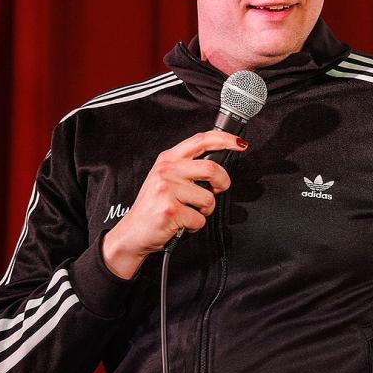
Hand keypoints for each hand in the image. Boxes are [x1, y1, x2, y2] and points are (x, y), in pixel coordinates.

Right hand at [101, 130, 247, 278]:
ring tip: (189, 212)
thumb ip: (187, 167)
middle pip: (212, 169)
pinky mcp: (170, 211)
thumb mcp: (165, 178)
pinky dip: (194, 226)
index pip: (201, 141)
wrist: (133, 233)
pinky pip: (199, 219)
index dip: (225, 140)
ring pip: (208, 199)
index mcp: (168, 159)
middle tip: (218, 191)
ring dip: (205, 212)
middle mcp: (167, 171)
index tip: (240, 144)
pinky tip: (181, 224)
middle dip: (223, 184)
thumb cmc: (153, 207)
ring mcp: (167, 190)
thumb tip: (217, 165)